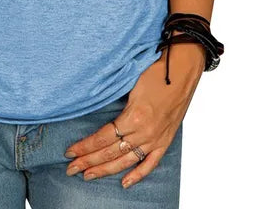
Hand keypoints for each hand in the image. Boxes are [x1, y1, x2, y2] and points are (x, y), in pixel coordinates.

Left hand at [64, 41, 204, 187]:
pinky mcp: (165, 140)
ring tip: (88, 175)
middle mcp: (144, 132)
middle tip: (70, 169)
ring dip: (105, 170)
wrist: (182, 69)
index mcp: (134, 116)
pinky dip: (138, 175)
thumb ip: (113, 97)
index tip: (70, 151)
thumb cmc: (155, 70)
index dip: (85, 146)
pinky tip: (125, 183)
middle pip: (110, 152)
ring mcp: (155, 138)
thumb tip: (91, 103)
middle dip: (88, 161)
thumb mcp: (129, 81)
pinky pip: (150, 163)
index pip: (103, 138)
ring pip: (126, 161)